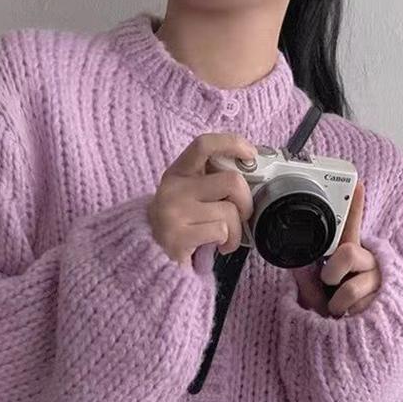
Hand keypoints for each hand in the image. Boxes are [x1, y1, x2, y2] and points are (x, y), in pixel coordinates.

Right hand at [147, 133, 255, 269]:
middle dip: (247, 201)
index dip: (232, 143)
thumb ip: (212, 181)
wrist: (151, 258)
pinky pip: (221, 231)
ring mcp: (173, 212)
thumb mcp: (189, 195)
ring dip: (237, 230)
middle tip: (242, 215)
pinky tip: (220, 247)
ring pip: (229, 211)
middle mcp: (173, 188)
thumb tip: (251, 173)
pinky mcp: (177, 237)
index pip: (204, 145)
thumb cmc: (181, 224)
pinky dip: (229, 242)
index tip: (251, 154)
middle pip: (231, 181)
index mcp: (178, 172)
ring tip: (227, 238)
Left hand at [292, 180, 381, 317]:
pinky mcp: (389, 298)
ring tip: (341, 310)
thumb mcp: (316, 299)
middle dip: (333, 272)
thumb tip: (294, 264)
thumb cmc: (336, 320)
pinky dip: (350, 314)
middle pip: (349, 253)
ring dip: (339, 302)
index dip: (356, 206)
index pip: (353, 229)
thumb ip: (306, 280)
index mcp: (352, 259)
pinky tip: (354, 318)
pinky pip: (361, 303)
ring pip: (351, 286)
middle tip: (331, 286)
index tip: (357, 184)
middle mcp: (369, 265)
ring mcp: (380, 280)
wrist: (355, 347)